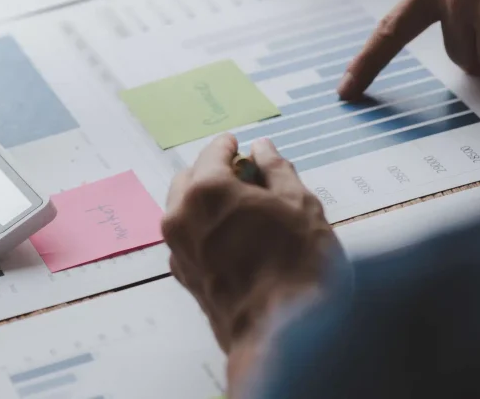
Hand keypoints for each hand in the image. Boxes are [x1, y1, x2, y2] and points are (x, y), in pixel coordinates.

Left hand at [162, 136, 337, 363]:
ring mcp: (179, 249)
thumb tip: (263, 150)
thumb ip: (277, 170)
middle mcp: (182, 216)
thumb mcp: (300, 204)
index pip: (213, 152)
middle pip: (191, 178)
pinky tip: (233, 238)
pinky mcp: (185, 276)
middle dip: (213, 171)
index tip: (238, 144)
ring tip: (242, 209)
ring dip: (206, 201)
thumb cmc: (297, 268)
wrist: (283, 335)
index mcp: (207, 190)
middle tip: (244, 176)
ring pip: (184, 209)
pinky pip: (188, 239)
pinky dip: (204, 229)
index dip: (229, 146)